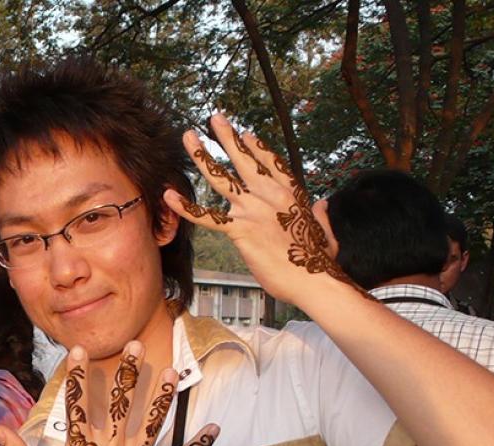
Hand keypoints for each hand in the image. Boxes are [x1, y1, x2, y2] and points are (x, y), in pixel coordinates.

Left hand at [163, 112, 360, 304]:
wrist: (314, 279)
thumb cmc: (319, 261)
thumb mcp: (324, 230)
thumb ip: (320, 213)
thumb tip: (321, 203)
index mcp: (291, 193)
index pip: (271, 163)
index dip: (256, 147)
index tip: (244, 133)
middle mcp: (271, 195)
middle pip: (244, 160)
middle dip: (227, 137)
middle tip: (214, 119)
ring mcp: (254, 210)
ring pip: (222, 179)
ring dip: (202, 156)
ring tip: (188, 138)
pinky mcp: (241, 230)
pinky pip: (208, 217)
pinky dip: (187, 207)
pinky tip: (169, 196)